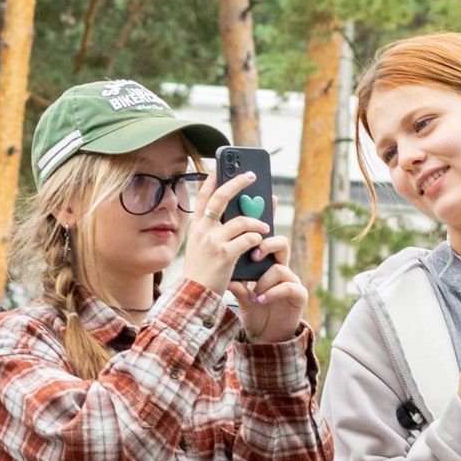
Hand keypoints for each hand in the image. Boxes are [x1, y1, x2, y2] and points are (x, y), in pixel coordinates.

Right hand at [182, 169, 270, 296]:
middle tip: (252, 176)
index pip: (203, 196)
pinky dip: (257, 239)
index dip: (211, 178)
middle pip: (221, 197)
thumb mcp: (202, 248)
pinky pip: (248, 239)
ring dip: (258, 222)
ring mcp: (213, 241)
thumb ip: (214, 231)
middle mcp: (202, 230)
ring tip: (265, 226)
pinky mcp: (225, 254)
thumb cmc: (202, 273)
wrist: (194, 296)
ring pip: (241, 221)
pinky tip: (260, 243)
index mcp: (196, 227)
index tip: (220, 165)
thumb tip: (239, 214)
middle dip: (237, 183)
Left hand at [235, 244, 308, 345]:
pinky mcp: (299, 295)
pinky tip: (260, 300)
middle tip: (253, 256)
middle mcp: (283, 270)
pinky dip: (272, 293)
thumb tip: (226, 273)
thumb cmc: (255, 314)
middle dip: (268, 246)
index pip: (268, 244)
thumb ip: (237, 285)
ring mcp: (292, 282)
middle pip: (282, 244)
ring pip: (279, 269)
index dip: (258, 239)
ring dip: (263, 281)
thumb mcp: (242, 298)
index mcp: (269, 266)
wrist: (265, 337)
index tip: (243, 243)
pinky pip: (288, 287)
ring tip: (253, 295)